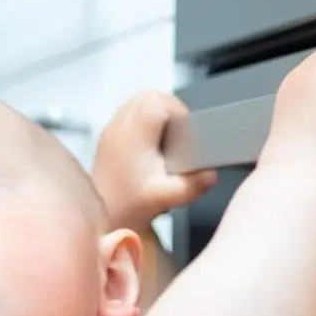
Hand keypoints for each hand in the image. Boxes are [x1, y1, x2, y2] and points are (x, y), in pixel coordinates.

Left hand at [92, 90, 216, 228]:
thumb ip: (194, 185)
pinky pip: (129, 115)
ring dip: (157, 114)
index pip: (157, 101)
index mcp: (134, 134)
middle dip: (170, 109)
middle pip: (148, 96)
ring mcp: (111, 131)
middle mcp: (119, 127)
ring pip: (137, 102)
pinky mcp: (108, 138)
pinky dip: (144, 123)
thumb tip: (211, 173)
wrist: (103, 219)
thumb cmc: (130, 207)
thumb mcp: (170, 198)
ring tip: (168, 138)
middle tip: (180, 132)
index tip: (186, 131)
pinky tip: (152, 146)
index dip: (178, 111)